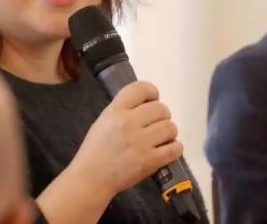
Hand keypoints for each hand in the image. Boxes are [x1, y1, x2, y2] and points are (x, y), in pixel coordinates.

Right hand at [68, 81, 182, 197]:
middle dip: (162, 116)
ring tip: (160, 139)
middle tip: (156, 125)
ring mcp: (141, 142)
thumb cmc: (96, 150)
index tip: (153, 99)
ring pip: (171, 127)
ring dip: (169, 133)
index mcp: (115, 111)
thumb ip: (123, 110)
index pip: (141, 89)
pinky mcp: (150, 161)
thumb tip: (147, 105)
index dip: (152, 92)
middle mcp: (129, 123)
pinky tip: (167, 150)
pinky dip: (174, 148)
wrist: (91, 178)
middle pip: (161, 109)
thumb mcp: (103, 121)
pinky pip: (175, 148)